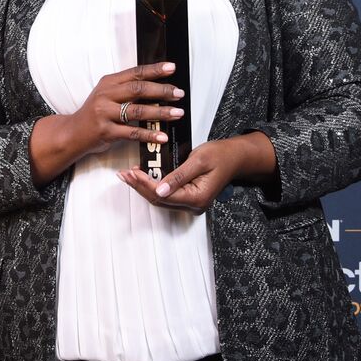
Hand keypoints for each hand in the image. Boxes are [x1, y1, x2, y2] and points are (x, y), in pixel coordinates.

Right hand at [68, 62, 184, 154]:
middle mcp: (105, 96)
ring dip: (160, 112)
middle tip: (178, 93)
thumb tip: (156, 84)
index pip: (135, 73)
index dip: (154, 70)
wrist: (73, 133)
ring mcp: (105, 114)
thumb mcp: (107, 94)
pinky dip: (149, 135)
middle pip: (138, 89)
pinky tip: (162, 136)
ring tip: (177, 113)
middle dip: (161, 91)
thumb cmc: (95, 112)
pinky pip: (132, 133)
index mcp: (108, 82)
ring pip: (137, 111)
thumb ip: (126, 88)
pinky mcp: (106, 132)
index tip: (171, 68)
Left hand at [118, 140, 238, 214]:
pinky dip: (153, 185)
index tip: (132, 173)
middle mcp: (194, 205)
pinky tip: (142, 177)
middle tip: (124, 174)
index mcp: (197, 197)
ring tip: (128, 175)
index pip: (163, 194)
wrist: (236, 157)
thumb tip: (160, 189)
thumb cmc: (221, 155)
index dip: (145, 184)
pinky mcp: (188, 197)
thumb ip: (179, 176)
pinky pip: (166, 195)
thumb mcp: (199, 160)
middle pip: (159, 199)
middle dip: (140, 186)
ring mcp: (191, 203)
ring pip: (161, 198)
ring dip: (144, 187)